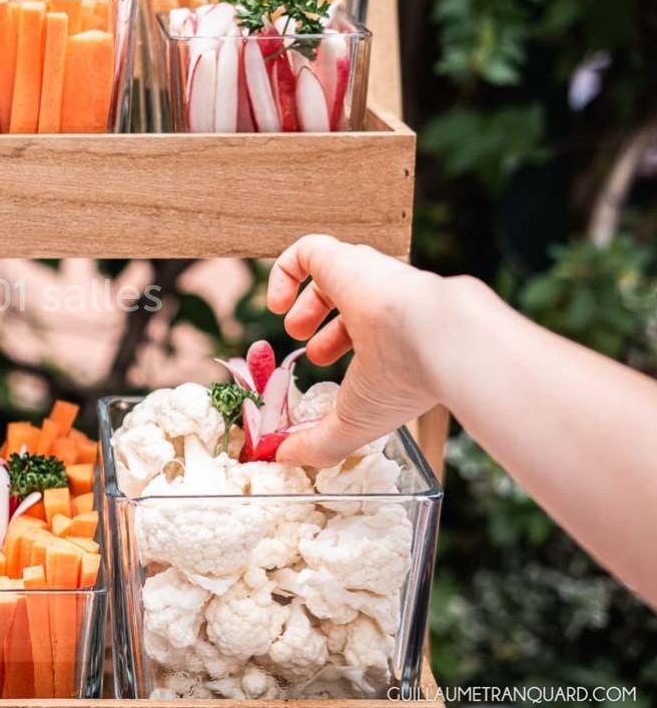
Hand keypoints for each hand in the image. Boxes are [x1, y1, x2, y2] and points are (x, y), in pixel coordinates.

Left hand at [266, 235, 443, 466]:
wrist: (431, 338)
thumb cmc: (401, 382)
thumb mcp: (352, 424)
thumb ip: (317, 444)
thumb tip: (281, 457)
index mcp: (395, 337)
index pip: (363, 332)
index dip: (331, 346)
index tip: (313, 368)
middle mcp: (384, 303)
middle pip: (346, 301)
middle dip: (318, 324)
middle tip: (303, 348)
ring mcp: (365, 277)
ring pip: (332, 272)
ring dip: (305, 301)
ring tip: (291, 326)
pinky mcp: (343, 258)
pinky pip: (307, 250)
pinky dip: (283, 273)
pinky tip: (277, 304)